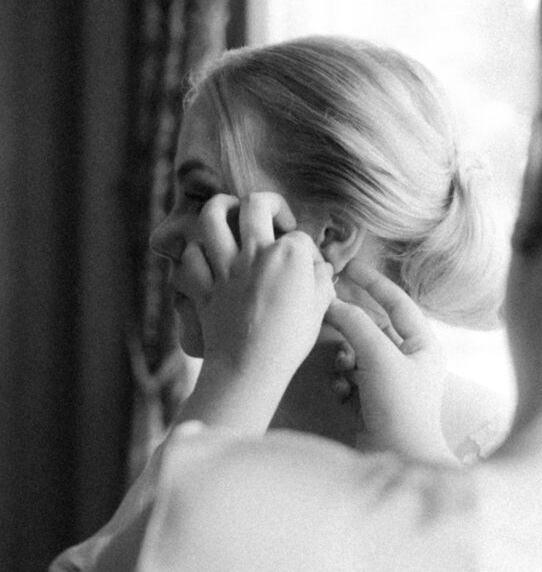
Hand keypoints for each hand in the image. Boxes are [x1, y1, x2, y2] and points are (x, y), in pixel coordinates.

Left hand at [176, 192, 334, 434]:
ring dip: (221, 208)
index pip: (300, 235)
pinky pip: (190, 258)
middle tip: (273, 217)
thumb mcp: (319, 308)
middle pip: (255, 204)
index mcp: (289, 255)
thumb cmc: (289, 342)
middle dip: (268, 202)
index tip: (310, 267)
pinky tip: (208, 257)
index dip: (308, 248)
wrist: (249, 370)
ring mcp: (224, 268)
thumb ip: (322, 280)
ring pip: (211, 218)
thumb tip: (321, 268)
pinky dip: (196, 254)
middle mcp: (254, 253)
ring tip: (231, 212)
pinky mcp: (203, 286)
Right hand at [323, 263, 454, 461]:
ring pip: (357, 353)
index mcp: (424, 345)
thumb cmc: (400, 409)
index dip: (373, 282)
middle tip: (325, 311)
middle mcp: (410, 361)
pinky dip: (342, 381)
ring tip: (343, 371)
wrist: (398, 463)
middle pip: (373, 328)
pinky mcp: (371, 402)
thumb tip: (333, 302)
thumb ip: (356, 325)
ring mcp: (390, 382)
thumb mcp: (379, 358)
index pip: (398, 302)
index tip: (349, 266)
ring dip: (344, 359)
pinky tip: (342, 394)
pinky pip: (349, 377)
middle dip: (351, 326)